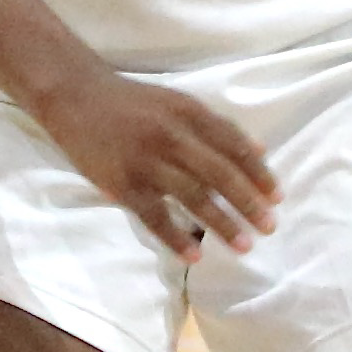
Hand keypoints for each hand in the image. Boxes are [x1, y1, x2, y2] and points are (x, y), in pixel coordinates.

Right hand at [30, 67, 277, 262]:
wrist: (75, 96)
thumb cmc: (131, 103)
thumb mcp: (177, 103)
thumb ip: (216, 127)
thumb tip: (261, 150)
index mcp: (189, 112)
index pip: (233, 145)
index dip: (258, 173)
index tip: (277, 198)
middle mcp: (171, 134)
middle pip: (219, 172)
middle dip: (248, 202)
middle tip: (269, 227)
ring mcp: (145, 160)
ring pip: (192, 195)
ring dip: (221, 223)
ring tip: (243, 246)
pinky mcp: (121, 182)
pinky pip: (154, 215)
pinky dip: (176, 236)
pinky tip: (194, 255)